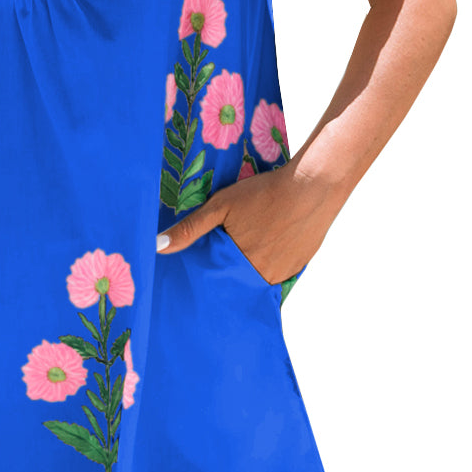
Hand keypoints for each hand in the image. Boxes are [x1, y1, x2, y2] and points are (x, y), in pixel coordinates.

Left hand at [156, 165, 331, 285]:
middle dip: (227, 276)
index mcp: (243, 267)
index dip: (208, 280)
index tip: (195, 279)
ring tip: (243, 250)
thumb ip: (191, 229)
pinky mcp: (300, 264)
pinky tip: (266, 244)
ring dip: (248, 270)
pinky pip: (278, 272)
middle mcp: (265, 277)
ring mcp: (285, 272)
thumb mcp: (222, 205)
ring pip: (258, 279)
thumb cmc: (265, 193)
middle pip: (238, 284)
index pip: (218, 286)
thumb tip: (157, 247)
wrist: (314, 184)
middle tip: (219, 260)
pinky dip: (268, 264)